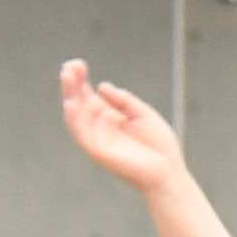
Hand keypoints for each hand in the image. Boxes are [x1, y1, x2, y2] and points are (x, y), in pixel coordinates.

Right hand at [55, 59, 186, 194]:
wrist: (168, 173)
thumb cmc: (158, 146)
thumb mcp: (143, 114)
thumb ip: (123, 100)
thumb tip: (102, 86)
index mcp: (109, 116)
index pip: (88, 95)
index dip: (81, 79)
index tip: (78, 63)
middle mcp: (98, 127)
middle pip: (78, 102)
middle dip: (71, 84)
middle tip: (70, 65)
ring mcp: (96, 139)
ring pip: (76, 115)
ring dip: (70, 95)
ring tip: (68, 76)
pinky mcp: (97, 151)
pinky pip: (84, 133)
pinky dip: (82, 118)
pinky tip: (83, 105)